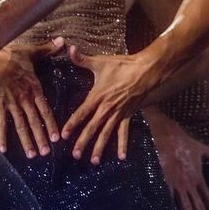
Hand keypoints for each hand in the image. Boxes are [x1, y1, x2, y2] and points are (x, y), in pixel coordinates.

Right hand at [0, 39, 63, 156]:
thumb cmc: (11, 55)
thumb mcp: (32, 52)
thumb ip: (49, 50)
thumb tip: (63, 41)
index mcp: (35, 88)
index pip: (46, 110)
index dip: (51, 124)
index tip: (58, 138)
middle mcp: (24, 98)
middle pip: (34, 121)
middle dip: (41, 137)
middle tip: (47, 153)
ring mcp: (11, 103)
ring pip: (20, 125)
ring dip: (26, 141)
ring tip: (32, 155)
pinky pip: (1, 123)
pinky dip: (2, 136)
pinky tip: (4, 150)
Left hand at [61, 46, 156, 163]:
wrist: (145, 71)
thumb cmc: (122, 66)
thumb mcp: (100, 62)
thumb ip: (82, 59)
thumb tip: (69, 48)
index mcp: (97, 96)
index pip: (81, 113)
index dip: (71, 124)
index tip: (63, 136)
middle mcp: (106, 109)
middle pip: (92, 128)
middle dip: (83, 142)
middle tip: (74, 155)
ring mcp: (118, 114)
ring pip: (106, 133)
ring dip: (100, 147)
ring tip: (93, 161)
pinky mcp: (128, 115)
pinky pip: (124, 132)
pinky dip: (122, 145)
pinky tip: (121, 157)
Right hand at [146, 109, 208, 209]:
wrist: (168, 137)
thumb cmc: (185, 142)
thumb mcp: (202, 147)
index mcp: (198, 177)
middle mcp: (189, 183)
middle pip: (199, 206)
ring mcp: (177, 184)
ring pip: (186, 206)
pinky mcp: (166, 182)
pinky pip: (171, 198)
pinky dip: (174, 209)